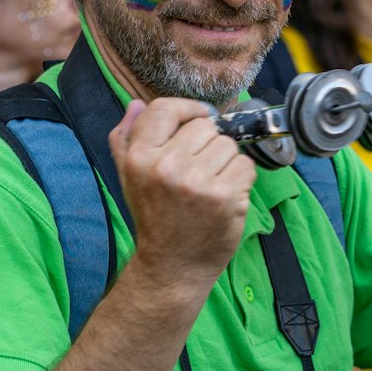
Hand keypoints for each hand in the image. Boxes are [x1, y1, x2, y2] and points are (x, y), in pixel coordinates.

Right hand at [110, 98, 255, 295]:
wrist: (173, 266)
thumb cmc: (155, 218)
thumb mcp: (129, 177)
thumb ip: (126, 138)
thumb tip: (136, 104)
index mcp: (139, 158)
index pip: (165, 108)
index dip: (187, 110)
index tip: (198, 119)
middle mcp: (166, 167)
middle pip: (204, 126)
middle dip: (208, 144)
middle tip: (199, 172)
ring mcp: (197, 182)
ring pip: (228, 144)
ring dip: (226, 162)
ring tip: (211, 186)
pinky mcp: (225, 196)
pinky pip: (245, 165)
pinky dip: (241, 179)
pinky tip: (226, 196)